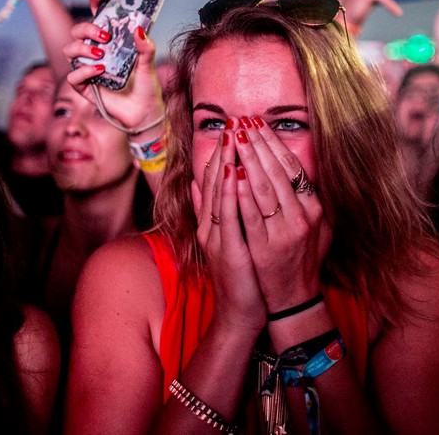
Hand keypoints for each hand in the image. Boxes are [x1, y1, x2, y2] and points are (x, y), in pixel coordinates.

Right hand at [62, 0, 164, 131]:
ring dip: (82, 48)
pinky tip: (99, 71)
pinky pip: (73, 75)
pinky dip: (83, 71)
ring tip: (101, 54)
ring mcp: (89, 69)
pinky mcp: (85, 87)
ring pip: (70, 50)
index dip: (96, 4)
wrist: (145, 115)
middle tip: (104, 35)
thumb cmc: (147, 88)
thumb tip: (139, 29)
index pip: (99, 19)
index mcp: (112, 44)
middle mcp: (98, 53)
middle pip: (78, 31)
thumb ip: (146, 48)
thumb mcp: (149, 65)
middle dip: (87, 27)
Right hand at [192, 126, 266, 331]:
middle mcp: (210, 227)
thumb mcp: (225, 239)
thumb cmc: (240, 276)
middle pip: (214, 183)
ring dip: (225, 165)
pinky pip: (228, 217)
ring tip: (232, 139)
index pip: (214, 181)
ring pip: (219, 194)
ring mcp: (216, 238)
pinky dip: (230, 194)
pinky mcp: (227, 251)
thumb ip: (212, 212)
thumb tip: (198, 184)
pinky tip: (235, 174)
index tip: (230, 130)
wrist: (240, 313)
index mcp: (211, 223)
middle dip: (223, 152)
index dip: (220, 154)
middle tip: (232, 124)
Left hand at [229, 117, 330, 312]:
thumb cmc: (304, 259)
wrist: (293, 298)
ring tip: (235, 137)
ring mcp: (283, 233)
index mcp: (314, 208)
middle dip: (258, 143)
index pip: (292, 167)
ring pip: (264, 188)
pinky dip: (241, 193)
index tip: (259, 124)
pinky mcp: (264, 248)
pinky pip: (250, 215)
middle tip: (242, 122)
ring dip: (248, 159)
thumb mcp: (319, 227)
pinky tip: (232, 174)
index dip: (274, 143)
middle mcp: (302, 218)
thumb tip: (305, 169)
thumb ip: (313, 199)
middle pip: (277, 172)